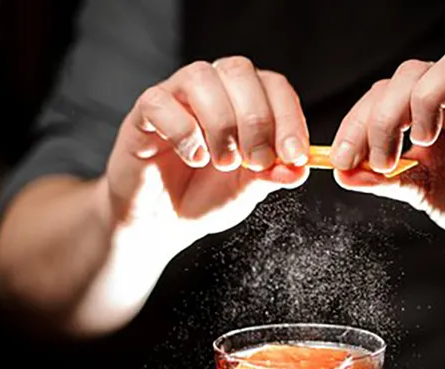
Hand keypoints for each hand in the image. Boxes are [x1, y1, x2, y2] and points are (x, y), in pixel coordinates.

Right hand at [106, 57, 309, 248]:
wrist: (163, 221)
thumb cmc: (206, 197)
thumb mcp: (247, 190)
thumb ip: (271, 174)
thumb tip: (299, 168)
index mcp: (244, 100)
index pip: (274, 86)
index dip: (289, 117)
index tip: (294, 156)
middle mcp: (212, 88)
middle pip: (239, 72)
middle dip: (256, 119)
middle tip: (256, 162)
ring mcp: (176, 95)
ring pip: (202, 78)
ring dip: (221, 123)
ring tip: (222, 162)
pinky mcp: (144, 112)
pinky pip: (161, 102)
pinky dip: (183, 132)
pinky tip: (194, 158)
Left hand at [331, 45, 444, 245]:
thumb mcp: (427, 192)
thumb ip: (390, 180)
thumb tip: (344, 175)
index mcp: (427, 109)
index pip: (382, 94)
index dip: (357, 123)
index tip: (341, 160)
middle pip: (411, 72)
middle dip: (385, 116)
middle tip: (383, 159)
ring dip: (429, 97)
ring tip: (427, 139)